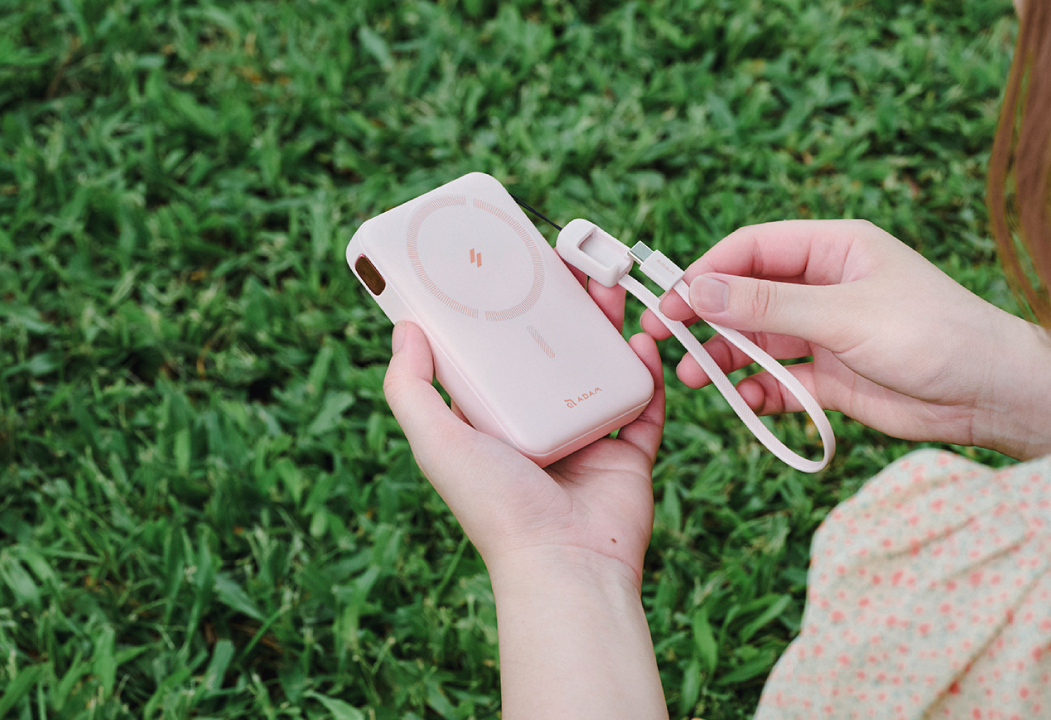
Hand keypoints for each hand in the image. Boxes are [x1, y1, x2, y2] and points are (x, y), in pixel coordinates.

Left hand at [383, 277, 670, 719]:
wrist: (566, 563)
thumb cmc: (496, 507)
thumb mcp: (436, 441)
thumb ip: (411, 388)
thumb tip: (405, 327)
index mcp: (492, 423)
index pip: (495, 356)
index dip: (501, 313)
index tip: (508, 269)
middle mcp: (538, 427)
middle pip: (551, 352)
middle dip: (560, 307)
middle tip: (567, 261)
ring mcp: (585, 438)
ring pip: (599, 366)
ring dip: (605, 324)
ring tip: (606, 281)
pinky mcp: (628, 453)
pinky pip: (641, 402)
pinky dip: (645, 370)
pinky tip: (641, 337)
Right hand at [643, 220, 1050, 459]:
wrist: (991, 395)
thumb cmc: (934, 334)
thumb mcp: (844, 314)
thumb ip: (768, 307)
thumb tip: (699, 290)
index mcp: (834, 248)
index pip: (753, 249)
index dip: (708, 271)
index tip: (672, 300)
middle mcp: (825, 285)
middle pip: (746, 295)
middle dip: (706, 317)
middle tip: (665, 339)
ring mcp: (826, 332)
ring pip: (757, 340)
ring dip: (724, 357)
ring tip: (695, 378)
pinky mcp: (832, 376)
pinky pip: (779, 379)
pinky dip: (757, 390)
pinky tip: (744, 401)